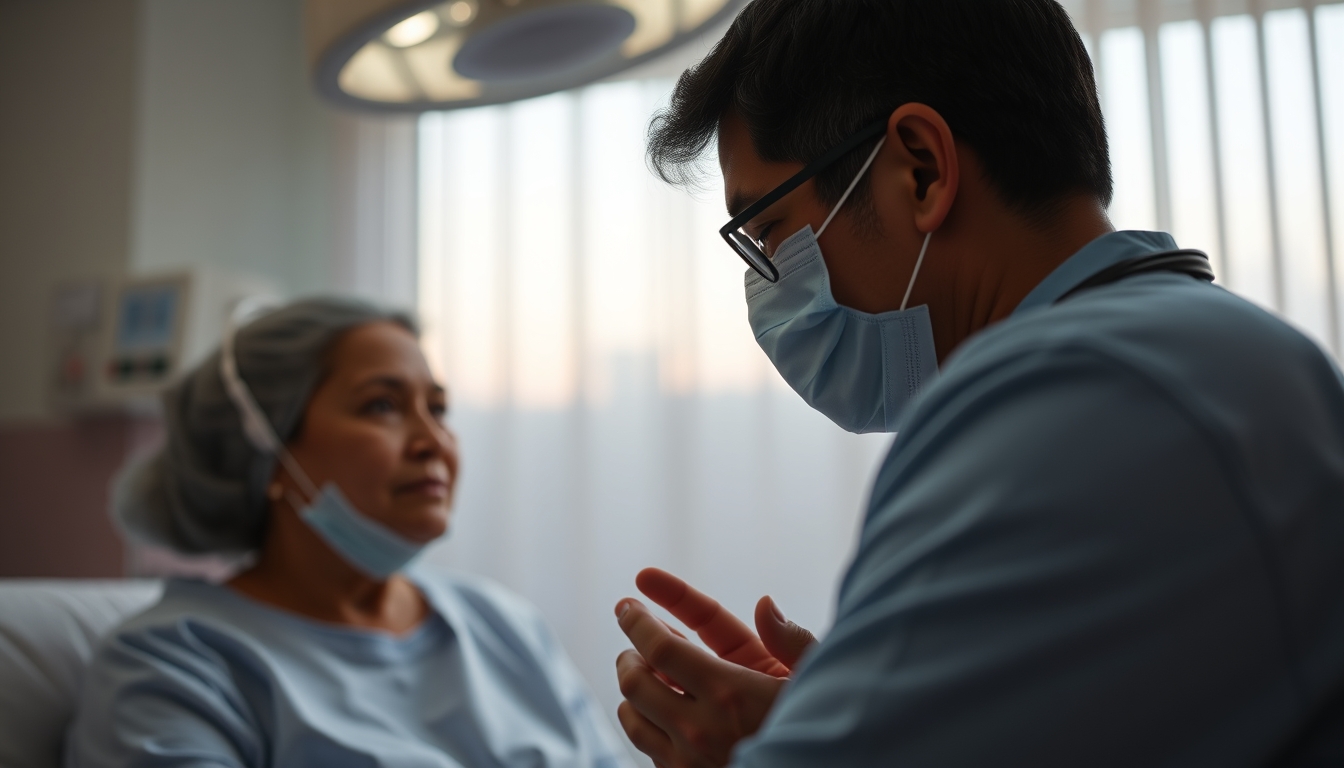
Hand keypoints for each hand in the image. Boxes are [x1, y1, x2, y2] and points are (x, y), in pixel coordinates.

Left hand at [614, 569, 816, 767]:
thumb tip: (765, 605)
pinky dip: (646, 723)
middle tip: (633, 643)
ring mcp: (689, 763)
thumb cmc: (820, 729)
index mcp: (732, 694)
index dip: (637, 623)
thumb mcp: (818, 683)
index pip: (662, 650)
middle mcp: (702, 730)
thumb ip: (794, 642)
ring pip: (632, 720)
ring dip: (631, 691)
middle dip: (627, 654)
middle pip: (635, 683)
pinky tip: (661, 712)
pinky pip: (647, 750)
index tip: (627, 605)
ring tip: (643, 675)